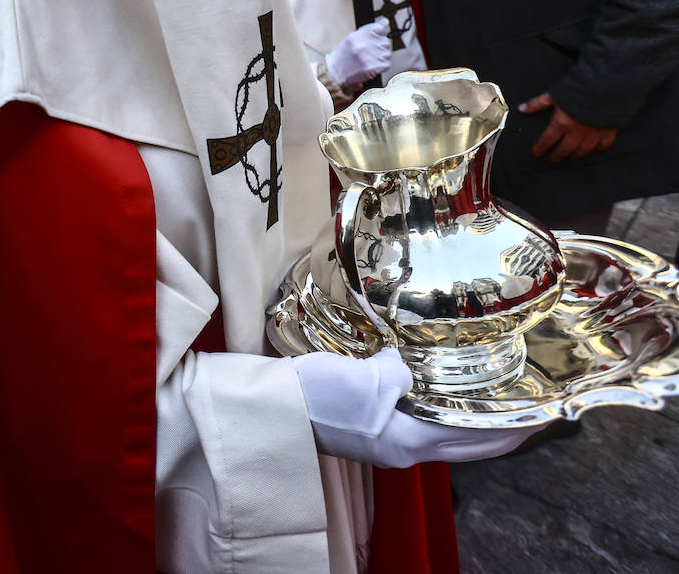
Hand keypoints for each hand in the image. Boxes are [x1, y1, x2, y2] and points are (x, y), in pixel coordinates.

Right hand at [293, 349, 540, 467]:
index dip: (517, 429)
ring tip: (490, 389)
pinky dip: (437, 403)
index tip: (549, 413)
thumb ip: (402, 372)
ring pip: (441, 429)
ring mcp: (382, 439)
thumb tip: (406, 366)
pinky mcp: (364, 424)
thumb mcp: (369, 379)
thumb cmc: (318, 397)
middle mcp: (402, 448)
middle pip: (466, 441)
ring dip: (467, 414)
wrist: (267, 406)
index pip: (480, 440)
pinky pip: (415, 415)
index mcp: (411, 443)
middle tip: (529, 402)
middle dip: (501, 426)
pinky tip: (435, 381)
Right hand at [326, 22, 391, 87]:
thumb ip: (369, 30)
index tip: (375, 39)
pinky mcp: (377, 67)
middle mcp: (365, 44)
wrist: (336, 73)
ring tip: (369, 59)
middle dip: (379, 46)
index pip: (380, 28)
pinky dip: (381, 66)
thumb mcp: (352, 38)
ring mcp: (372, 56)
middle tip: (369, 52)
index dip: (379, 34)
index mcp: (359, 35)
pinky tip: (371, 66)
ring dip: (380, 57)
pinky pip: (387, 63)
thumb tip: (385, 22)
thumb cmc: (343, 56)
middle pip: (385, 41)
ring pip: (387, 53)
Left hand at [519, 93, 617, 162]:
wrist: (608, 87)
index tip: (536, 153)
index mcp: (561, 123)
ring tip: (571, 157)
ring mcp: (593, 134)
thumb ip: (538, 103)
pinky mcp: (609, 132)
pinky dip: (597, 150)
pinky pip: (602, 146)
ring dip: (575, 155)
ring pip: (583, 151)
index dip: (540, 148)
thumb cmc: (580, 88)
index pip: (547, 140)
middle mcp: (577, 132)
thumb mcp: (555, 94)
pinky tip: (593, 151)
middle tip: (553, 159)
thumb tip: (522, 108)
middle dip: (557, 156)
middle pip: (565, 149)